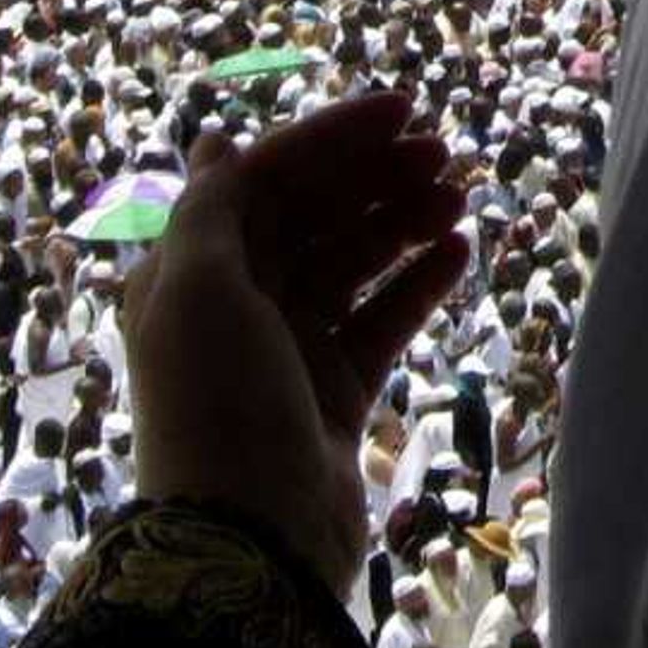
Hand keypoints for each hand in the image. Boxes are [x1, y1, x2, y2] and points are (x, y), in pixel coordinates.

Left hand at [125, 94, 469, 600]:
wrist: (251, 540)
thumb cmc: (215, 402)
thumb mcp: (194, 289)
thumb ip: (210, 210)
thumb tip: (218, 141)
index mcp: (187, 272)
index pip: (264, 179)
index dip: (330, 138)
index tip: (404, 108)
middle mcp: (234, 304)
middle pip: (311, 217)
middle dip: (373, 177)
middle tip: (444, 153)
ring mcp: (288, 350)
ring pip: (352, 263)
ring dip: (402, 223)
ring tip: (459, 199)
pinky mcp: (335, 393)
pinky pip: (381, 320)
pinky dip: (417, 283)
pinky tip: (459, 251)